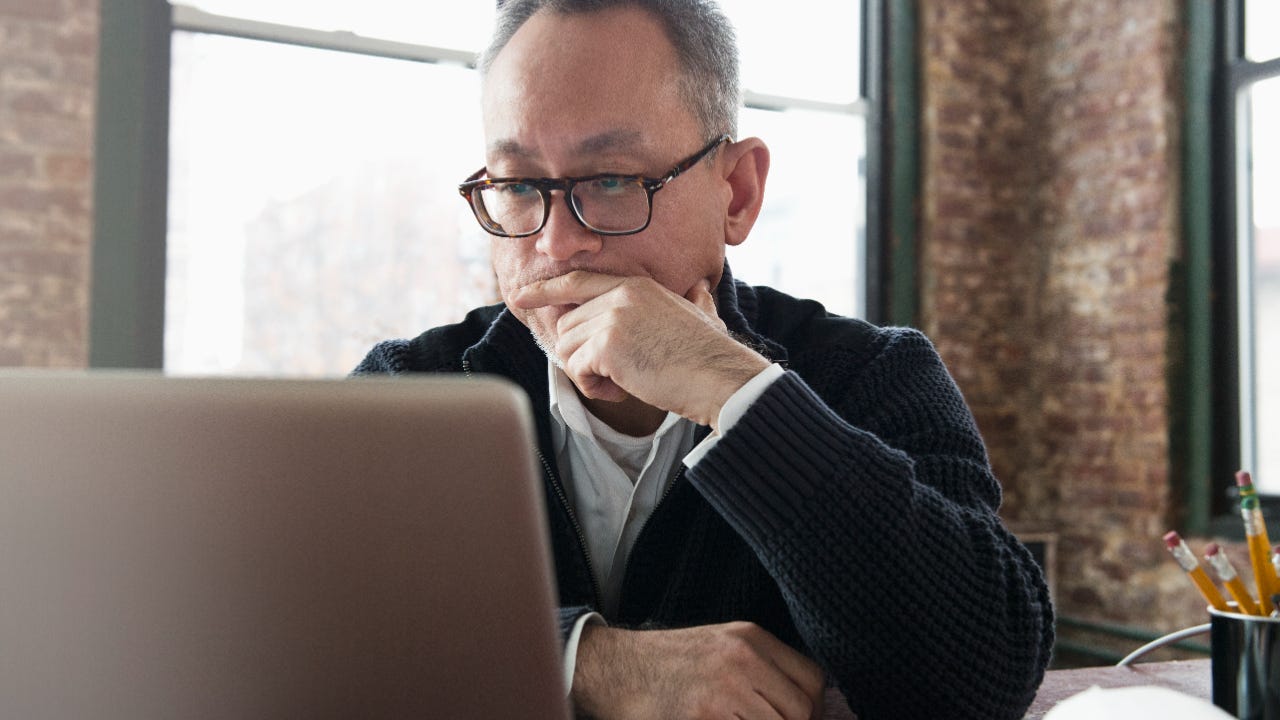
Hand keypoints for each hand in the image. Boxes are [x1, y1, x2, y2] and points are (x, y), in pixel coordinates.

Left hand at [509, 271, 770, 427]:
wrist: (722, 377)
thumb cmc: (713, 354)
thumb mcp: (700, 314)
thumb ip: (693, 298)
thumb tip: (701, 289)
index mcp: (636, 285)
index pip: (577, 281)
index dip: (545, 290)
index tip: (521, 297)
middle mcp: (621, 294)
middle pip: (568, 325)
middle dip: (581, 355)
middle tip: (612, 376)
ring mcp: (612, 317)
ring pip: (568, 348)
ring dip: (588, 374)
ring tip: (621, 383)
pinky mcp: (607, 345)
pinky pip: (576, 369)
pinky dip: (593, 387)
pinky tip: (621, 391)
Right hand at [573, 622, 824, 719]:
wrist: (611, 669)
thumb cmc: (667, 663)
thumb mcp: (721, 645)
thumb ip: (763, 667)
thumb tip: (807, 707)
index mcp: (749, 638)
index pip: (813, 680)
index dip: (812, 710)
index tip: (799, 719)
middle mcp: (739, 660)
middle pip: (800, 711)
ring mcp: (720, 693)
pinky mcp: (701, 719)